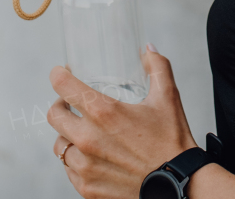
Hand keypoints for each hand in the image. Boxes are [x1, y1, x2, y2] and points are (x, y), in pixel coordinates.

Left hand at [49, 46, 198, 198]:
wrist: (179, 184)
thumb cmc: (172, 142)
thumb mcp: (168, 98)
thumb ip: (157, 67)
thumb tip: (147, 50)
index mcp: (104, 112)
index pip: (63, 86)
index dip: (58, 76)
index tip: (60, 74)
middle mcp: (89, 139)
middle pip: (54, 115)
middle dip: (60, 105)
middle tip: (70, 104)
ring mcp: (85, 166)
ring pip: (59, 145)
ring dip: (68, 135)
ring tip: (82, 133)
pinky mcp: (87, 187)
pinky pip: (68, 170)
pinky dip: (76, 161)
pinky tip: (90, 156)